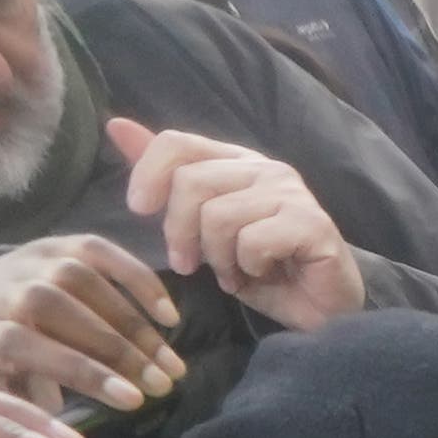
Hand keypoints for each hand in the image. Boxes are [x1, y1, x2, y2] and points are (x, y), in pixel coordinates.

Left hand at [0, 233, 181, 412]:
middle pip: (59, 308)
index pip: (28, 345)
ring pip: (82, 278)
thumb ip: (28, 420)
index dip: (82, 370)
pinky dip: (138, 279)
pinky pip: (98, 251)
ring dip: (134, 322)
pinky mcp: (53, 245)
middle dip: (118, 349)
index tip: (132, 401)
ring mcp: (26, 262)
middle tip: (163, 385)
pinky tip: (167, 316)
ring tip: (170, 363)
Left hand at [109, 119, 360, 332]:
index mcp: (237, 162)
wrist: (320, 311)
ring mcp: (292, 194)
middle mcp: (266, 169)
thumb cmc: (263, 269)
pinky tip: (261, 275)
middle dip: (179, 231)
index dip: (149, 173)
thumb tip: (117, 126)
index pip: (179, 143)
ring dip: (217, 258)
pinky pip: (252, 241)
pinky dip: (248, 268)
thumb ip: (166, 178)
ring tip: (233, 274)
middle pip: (192, 181)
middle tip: (188, 264)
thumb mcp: (202, 225)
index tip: (139, 209)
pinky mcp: (312, 223)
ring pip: (219, 216)